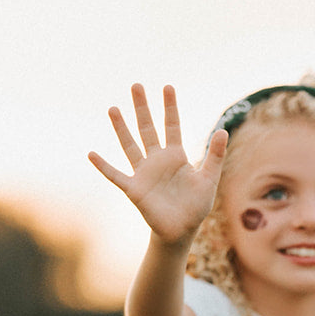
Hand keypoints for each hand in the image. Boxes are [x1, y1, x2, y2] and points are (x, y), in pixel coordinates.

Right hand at [89, 84, 226, 246]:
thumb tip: (223, 131)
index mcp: (176, 156)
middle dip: (142, 108)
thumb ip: (215, 156)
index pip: (172, 125)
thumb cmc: (196, 206)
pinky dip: (103, 166)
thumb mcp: (208, 179)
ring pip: (130, 145)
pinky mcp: (134, 189)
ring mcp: (144, 173)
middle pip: (148, 128)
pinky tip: (91, 154)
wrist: (182, 231)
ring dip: (121, 128)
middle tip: (136, 85)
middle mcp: (157, 160)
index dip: (170, 107)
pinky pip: (115, 175)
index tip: (167, 87)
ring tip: (113, 108)